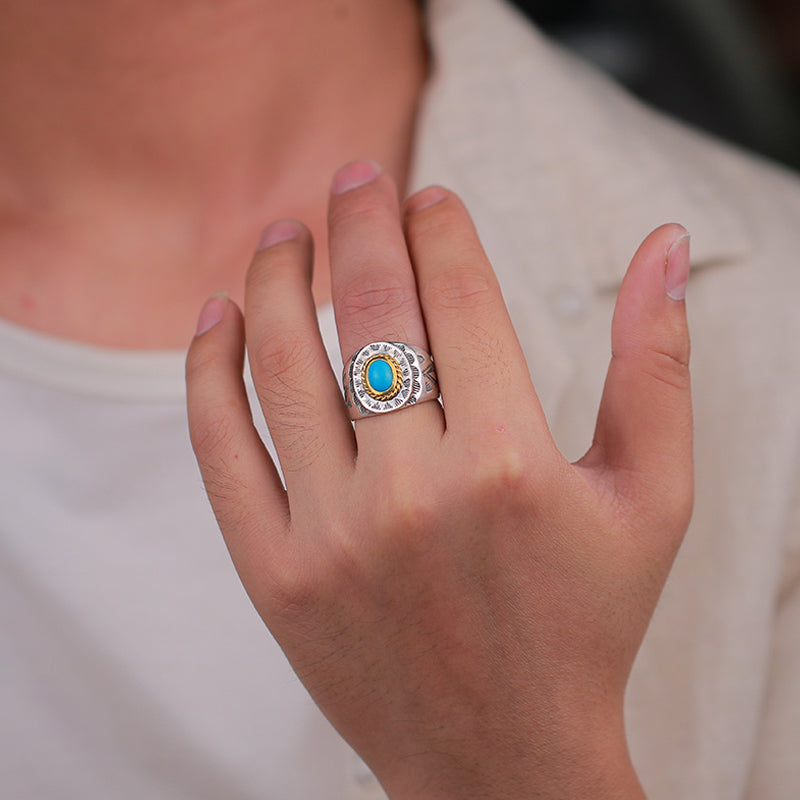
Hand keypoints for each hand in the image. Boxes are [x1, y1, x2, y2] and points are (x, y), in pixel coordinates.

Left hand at [186, 160, 692, 798]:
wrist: (501, 759)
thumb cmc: (586, 624)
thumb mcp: (651, 498)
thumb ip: (659, 367)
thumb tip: (664, 248)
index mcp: (512, 465)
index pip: (460, 302)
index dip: (441, 232)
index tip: (429, 198)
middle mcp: (415, 494)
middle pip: (370, 315)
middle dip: (360, 225)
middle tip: (353, 175)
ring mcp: (333, 536)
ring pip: (281, 364)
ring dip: (277, 277)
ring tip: (283, 229)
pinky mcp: (274, 574)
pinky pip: (221, 446)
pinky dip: (208, 368)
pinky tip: (219, 312)